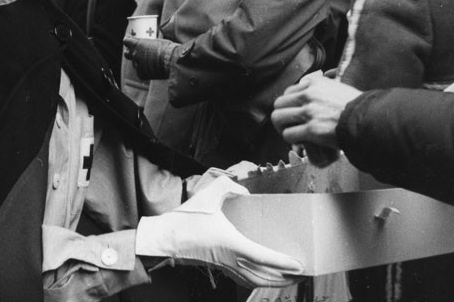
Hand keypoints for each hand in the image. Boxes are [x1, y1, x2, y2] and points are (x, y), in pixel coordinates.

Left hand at [123, 36, 180, 79]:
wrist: (172, 61)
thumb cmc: (167, 49)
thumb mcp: (156, 41)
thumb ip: (146, 44)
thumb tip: (146, 44)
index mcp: (137, 44)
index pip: (126, 41)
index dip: (129, 41)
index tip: (131, 41)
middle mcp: (135, 54)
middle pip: (127, 54)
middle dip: (131, 53)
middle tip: (138, 53)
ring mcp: (137, 65)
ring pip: (135, 64)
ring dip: (140, 62)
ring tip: (151, 62)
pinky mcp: (142, 74)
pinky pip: (141, 72)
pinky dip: (145, 71)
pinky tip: (153, 69)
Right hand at [135, 176, 303, 287]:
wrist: (166, 238)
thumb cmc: (186, 220)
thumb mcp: (208, 195)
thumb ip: (228, 186)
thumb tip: (243, 189)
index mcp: (232, 244)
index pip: (264, 258)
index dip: (283, 263)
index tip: (300, 266)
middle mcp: (232, 259)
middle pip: (265, 276)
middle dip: (286, 278)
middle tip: (302, 275)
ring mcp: (226, 266)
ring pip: (256, 281)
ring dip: (275, 283)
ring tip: (288, 279)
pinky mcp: (219, 267)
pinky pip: (244, 281)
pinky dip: (258, 283)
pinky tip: (262, 278)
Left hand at [271, 73, 362, 166]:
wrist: (371, 122)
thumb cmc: (357, 108)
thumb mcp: (337, 88)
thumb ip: (320, 90)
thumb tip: (306, 92)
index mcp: (314, 83)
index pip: (288, 92)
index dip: (290, 105)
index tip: (296, 114)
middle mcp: (308, 95)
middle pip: (278, 104)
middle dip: (282, 116)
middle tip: (291, 126)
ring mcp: (309, 112)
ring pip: (278, 118)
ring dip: (283, 128)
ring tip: (293, 134)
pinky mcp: (311, 130)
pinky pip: (288, 135)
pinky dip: (292, 140)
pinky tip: (301, 142)